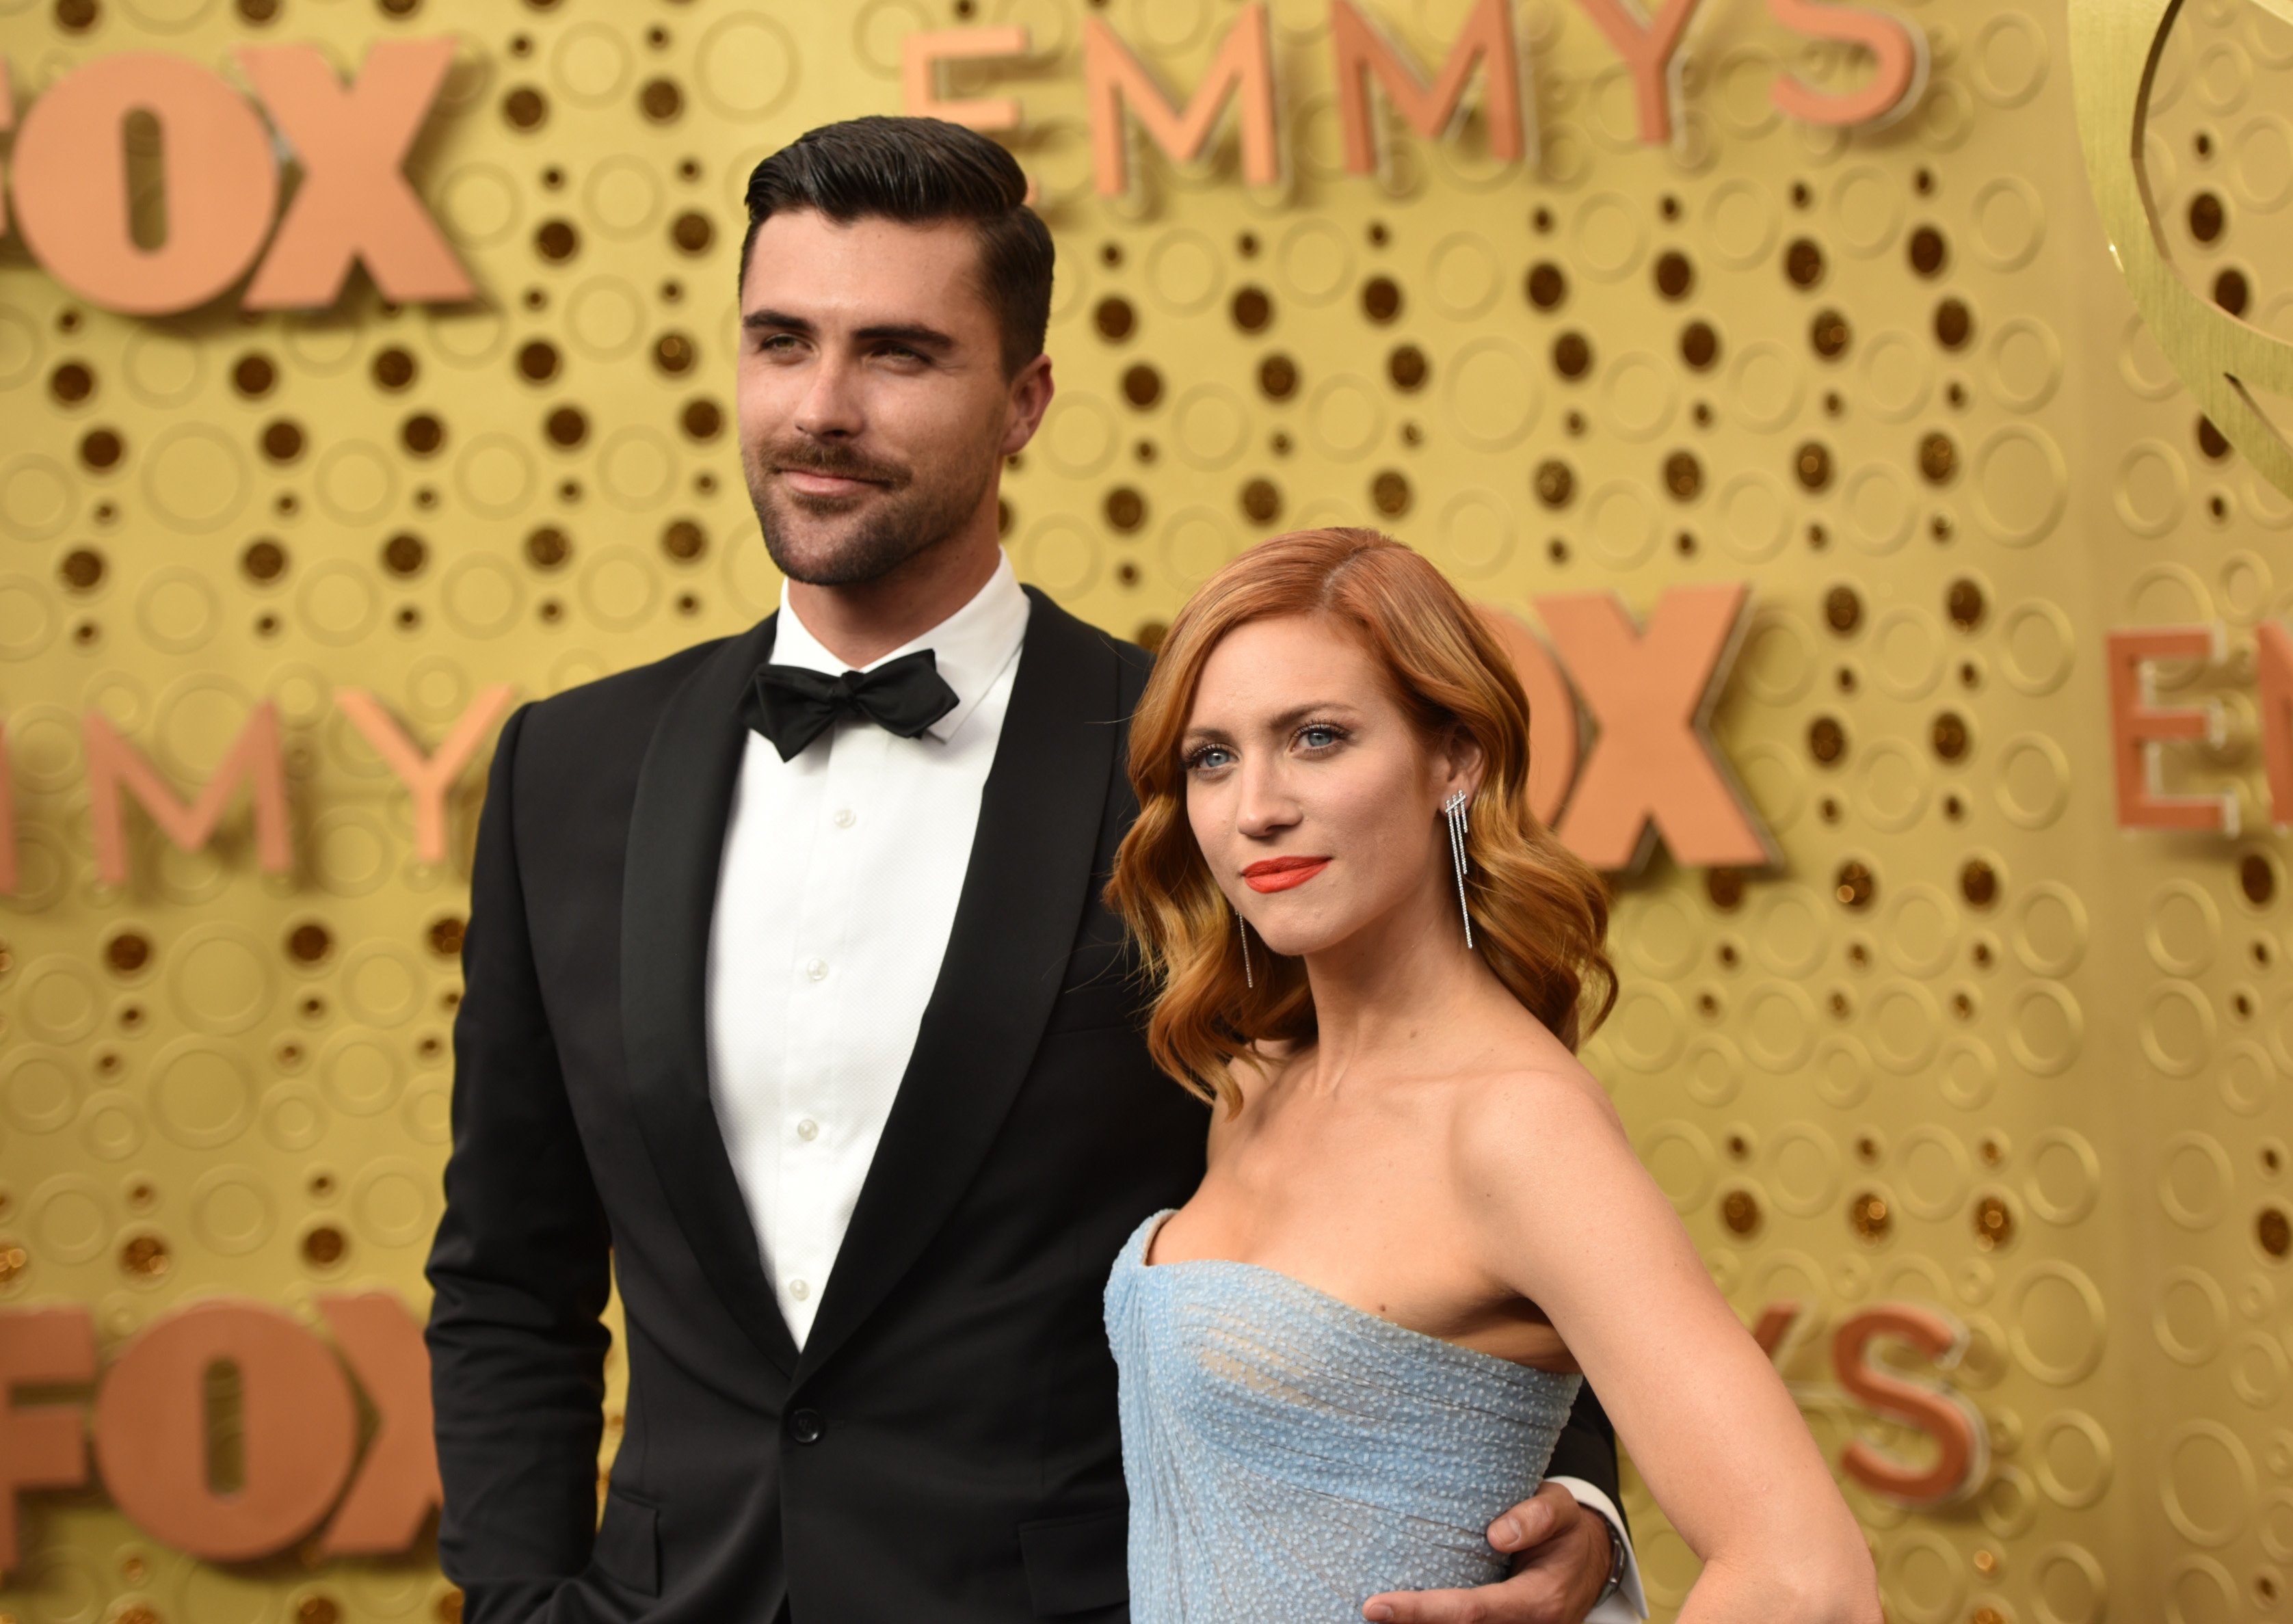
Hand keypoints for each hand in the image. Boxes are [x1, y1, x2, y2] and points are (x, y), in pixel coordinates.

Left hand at [1361, 1482, 1612, 1623]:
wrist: (1589, 1560)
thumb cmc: (1566, 1530)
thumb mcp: (1561, 1510)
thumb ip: (1537, 1517)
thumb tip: (1498, 1534)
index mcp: (1538, 1601)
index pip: (1471, 1611)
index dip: (1422, 1611)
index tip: (1377, 1606)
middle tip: (1364, 1610)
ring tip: (1375, 1615)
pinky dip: (1434, 1622)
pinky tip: (1403, 1614)